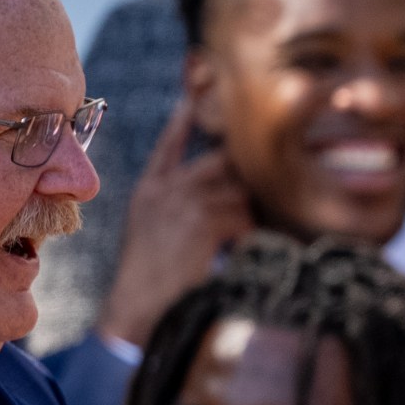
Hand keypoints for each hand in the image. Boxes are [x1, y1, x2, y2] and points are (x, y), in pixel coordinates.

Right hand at [95, 102, 251, 348]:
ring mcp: (184, 203)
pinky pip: (242, 216)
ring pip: (236, 189)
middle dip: (243, 171)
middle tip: (266, 178)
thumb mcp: (151, 230)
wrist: (138, 306)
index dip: (184, 121)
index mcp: (149, 189)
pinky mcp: (203, 222)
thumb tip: (217, 198)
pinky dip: (250, 232)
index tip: (196, 99)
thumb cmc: (149, 278)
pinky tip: (243, 247)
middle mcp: (166, 190)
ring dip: (251, 208)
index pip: (169, 144)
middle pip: (218, 160)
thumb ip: (174, 205)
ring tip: (251, 227)